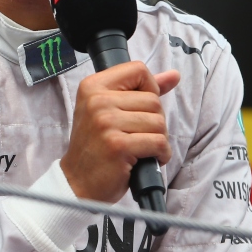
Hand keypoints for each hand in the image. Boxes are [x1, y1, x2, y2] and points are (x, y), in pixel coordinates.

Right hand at [61, 61, 178, 203]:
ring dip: (158, 139)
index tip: (140, 107)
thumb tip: (174, 75)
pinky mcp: (118, 145)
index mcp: (92, 86)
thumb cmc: (96, 146)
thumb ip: (141, 90)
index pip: (137, 69)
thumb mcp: (110, 110)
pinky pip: (159, 142)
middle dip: (154, 120)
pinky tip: (145, 159)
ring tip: (139, 148)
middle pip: (153, 99)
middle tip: (136, 135)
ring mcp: (106, 122)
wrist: (78, 181)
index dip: (149, 88)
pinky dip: (160, 154)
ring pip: (159, 121)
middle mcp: (97, 100)